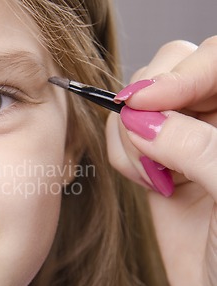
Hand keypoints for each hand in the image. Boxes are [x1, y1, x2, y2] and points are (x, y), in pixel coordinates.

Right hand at [106, 36, 216, 285]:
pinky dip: (123, 154)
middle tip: (149, 143)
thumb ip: (196, 146)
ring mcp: (186, 140)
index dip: (182, 72)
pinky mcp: (158, 162)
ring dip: (131, 137)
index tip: (149, 102)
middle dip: (150, 105)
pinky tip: (148, 181)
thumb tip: (142, 119)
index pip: (215, 60)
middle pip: (171, 72)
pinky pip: (125, 137)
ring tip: (153, 177)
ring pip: (140, 104)